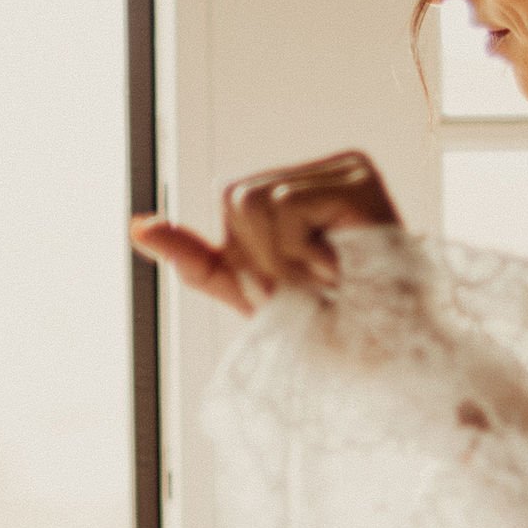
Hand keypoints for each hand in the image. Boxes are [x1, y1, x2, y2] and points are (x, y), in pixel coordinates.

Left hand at [131, 151, 401, 311]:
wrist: (391, 359)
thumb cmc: (333, 328)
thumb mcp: (249, 291)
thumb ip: (197, 258)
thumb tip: (137, 226)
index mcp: (301, 190)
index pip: (232, 198)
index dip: (245, 254)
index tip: (284, 291)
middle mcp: (324, 169)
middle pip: (236, 193)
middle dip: (257, 257)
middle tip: (306, 290)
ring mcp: (345, 168)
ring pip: (253, 198)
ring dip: (278, 260)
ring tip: (323, 283)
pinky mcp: (360, 177)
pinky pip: (284, 204)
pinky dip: (298, 253)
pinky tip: (338, 272)